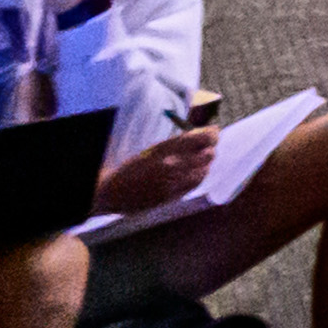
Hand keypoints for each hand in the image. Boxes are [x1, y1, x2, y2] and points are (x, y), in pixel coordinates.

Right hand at [94, 119, 222, 221]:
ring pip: (204, 171)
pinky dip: (199, 177)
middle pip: (207, 154)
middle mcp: (172, 165)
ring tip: (204, 158)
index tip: (214, 131)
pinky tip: (197, 173)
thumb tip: (202, 135)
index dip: (212, 134)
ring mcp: (173, 182)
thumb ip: (178, 144)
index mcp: (166, 149)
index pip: (202, 138)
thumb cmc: (132, 167)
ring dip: (206, 164)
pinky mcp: (171, 196)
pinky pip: (194, 185)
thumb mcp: (154, 149)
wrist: (113, 191)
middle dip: (211, 148)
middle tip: (211, 144)